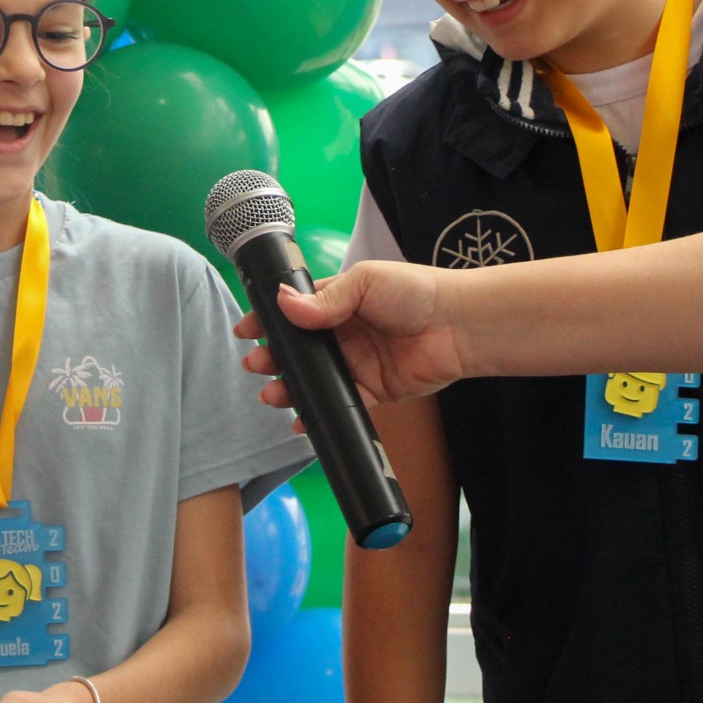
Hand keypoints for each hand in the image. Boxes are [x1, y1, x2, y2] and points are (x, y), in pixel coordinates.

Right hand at [235, 261, 474, 407]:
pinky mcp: (373, 391)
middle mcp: (343, 334)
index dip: (269, 321)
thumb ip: (325, 300)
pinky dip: (319, 414)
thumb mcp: (365, 283)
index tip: (246, 329)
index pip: (295, 312)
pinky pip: (341, 406)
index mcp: (338, 302)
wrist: (457, 325)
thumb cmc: (414, 292)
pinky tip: (301, 420)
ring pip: (314, 381)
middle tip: (256, 364)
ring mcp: (356, 364)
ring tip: (272, 394)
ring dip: (289, 389)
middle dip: (273, 359)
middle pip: (298, 351)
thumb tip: (282, 304)